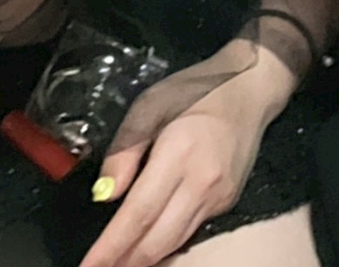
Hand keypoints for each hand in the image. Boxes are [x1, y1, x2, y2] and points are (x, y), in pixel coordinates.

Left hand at [78, 43, 283, 266]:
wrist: (249, 89)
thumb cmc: (196, 91)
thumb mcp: (150, 105)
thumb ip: (124, 150)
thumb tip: (104, 194)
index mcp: (179, 153)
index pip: (139, 213)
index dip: (111, 246)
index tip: (89, 266)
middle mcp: (202, 182)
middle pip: (157, 240)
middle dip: (124, 262)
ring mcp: (218, 196)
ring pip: (174, 243)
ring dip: (144, 260)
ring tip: (118, 264)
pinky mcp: (227, 202)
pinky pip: (190, 231)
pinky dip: (166, 243)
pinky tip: (148, 245)